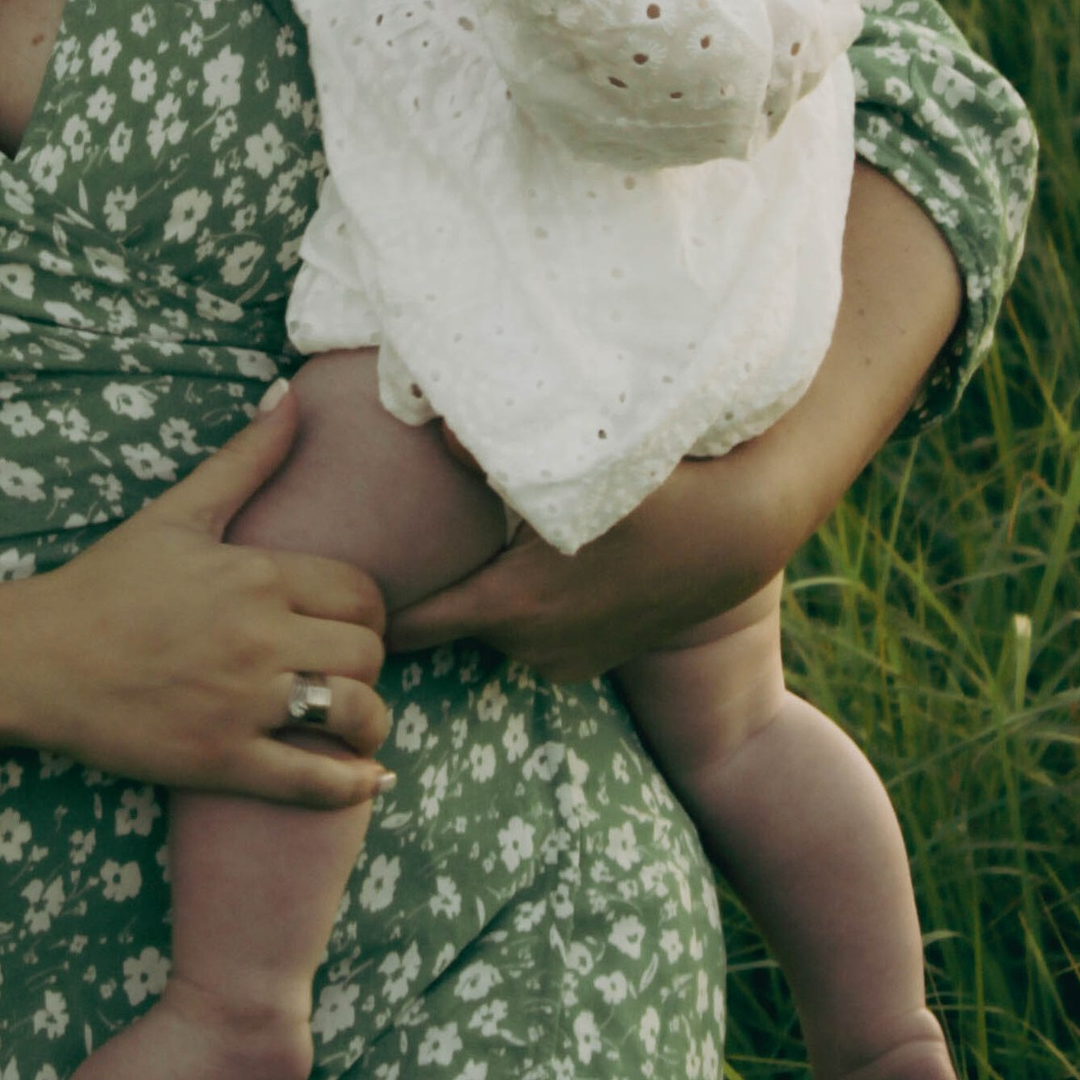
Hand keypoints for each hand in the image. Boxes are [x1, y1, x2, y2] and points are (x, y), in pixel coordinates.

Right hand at [0, 387, 393, 805]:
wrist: (35, 660)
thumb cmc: (105, 584)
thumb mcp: (176, 514)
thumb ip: (244, 458)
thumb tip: (288, 394)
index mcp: (254, 575)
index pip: (362, 594)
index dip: (370, 611)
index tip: (350, 623)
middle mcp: (258, 639)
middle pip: (368, 654)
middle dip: (367, 663)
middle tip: (343, 669)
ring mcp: (242, 705)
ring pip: (354, 714)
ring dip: (368, 723)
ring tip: (353, 723)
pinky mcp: (221, 761)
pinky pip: (313, 782)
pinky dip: (352, 784)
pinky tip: (367, 777)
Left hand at [388, 449, 783, 676]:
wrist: (739, 535)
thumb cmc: (654, 494)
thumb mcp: (574, 469)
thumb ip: (490, 448)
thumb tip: (428, 415)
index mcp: (512, 605)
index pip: (407, 624)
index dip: (370, 604)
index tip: (340, 583)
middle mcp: (529, 646)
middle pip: (447, 618)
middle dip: (428, 587)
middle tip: (401, 543)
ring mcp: (562, 662)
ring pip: (489, 625)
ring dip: (481, 593)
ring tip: (475, 544)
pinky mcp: (587, 664)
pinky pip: (530, 635)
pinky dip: (523, 608)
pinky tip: (535, 565)